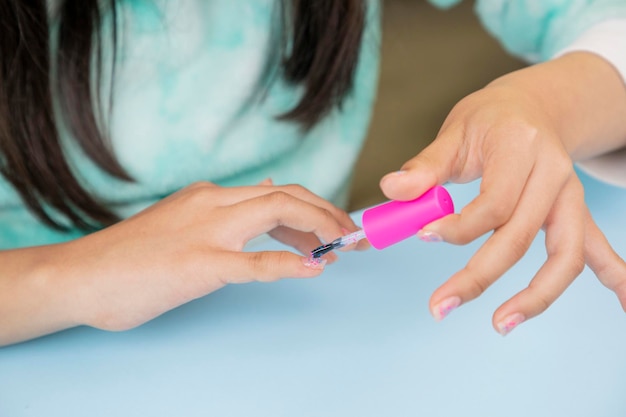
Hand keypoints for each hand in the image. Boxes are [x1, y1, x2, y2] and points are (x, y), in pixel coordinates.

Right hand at [1, 182, 365, 343]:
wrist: (81, 276)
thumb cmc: (132, 257)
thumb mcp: (184, 221)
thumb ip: (226, 211)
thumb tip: (266, 192)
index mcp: (210, 196)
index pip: (276, 192)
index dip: (314, 208)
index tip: (333, 230)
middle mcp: (212, 203)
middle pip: (287, 195)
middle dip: (327, 213)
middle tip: (351, 237)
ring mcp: (206, 232)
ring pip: (277, 212)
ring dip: (319, 228)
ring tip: (341, 250)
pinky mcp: (197, 265)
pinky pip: (252, 262)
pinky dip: (287, 264)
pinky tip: (312, 270)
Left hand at [380, 53, 625, 334]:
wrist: (534, 106)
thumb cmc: (490, 119)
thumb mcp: (455, 130)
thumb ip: (426, 165)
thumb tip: (391, 190)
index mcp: (522, 149)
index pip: (494, 203)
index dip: (458, 227)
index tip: (423, 236)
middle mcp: (554, 175)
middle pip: (521, 237)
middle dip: (479, 277)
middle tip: (439, 307)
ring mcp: (570, 197)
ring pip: (564, 254)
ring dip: (537, 296)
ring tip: (501, 323)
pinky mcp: (576, 213)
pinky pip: (600, 249)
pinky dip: (617, 279)